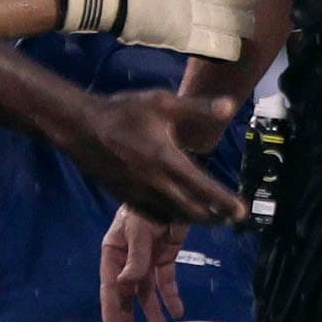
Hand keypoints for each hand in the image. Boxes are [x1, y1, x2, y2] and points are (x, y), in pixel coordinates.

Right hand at [67, 88, 241, 225]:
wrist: (80, 126)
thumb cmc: (122, 112)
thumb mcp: (162, 102)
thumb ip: (198, 108)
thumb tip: (231, 105)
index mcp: (167, 160)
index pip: (203, 187)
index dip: (225, 202)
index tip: (241, 212)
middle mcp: (154, 182)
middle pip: (191, 210)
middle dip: (213, 217)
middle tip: (230, 217)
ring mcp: (138, 193)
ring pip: (171, 216)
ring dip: (192, 219)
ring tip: (208, 217)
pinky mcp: (124, 197)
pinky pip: (152, 214)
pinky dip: (169, 217)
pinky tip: (175, 212)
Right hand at [101, 206, 191, 321]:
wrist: (174, 189)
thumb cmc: (147, 204)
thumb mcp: (138, 228)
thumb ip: (135, 257)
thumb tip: (126, 283)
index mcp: (114, 251)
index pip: (110, 286)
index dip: (111, 310)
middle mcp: (128, 258)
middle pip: (126, 293)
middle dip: (128, 317)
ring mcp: (147, 258)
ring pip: (146, 290)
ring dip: (152, 309)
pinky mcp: (166, 256)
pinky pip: (167, 280)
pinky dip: (172, 296)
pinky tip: (178, 311)